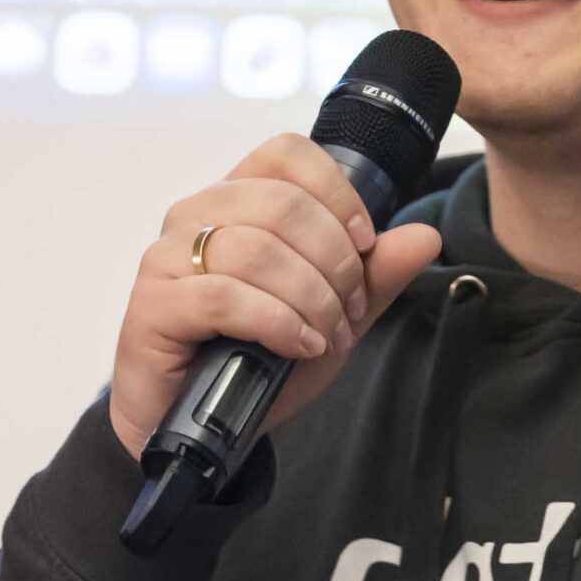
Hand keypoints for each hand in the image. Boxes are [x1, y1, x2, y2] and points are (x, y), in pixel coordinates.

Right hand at [109, 129, 443, 461]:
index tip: (364, 245)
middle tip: (347, 311)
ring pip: (258, 249)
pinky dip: (277, 323)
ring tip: (325, 337)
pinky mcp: (154, 304)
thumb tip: (426, 235)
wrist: (197, 426)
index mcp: (236, 201)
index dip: (337, 194)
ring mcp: (168, 258)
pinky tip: (298, 346)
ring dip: (311, 299)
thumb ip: (374, 278)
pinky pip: (226, 297)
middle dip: (336, 262)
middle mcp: (195, 216)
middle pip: (283, 204)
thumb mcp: (330, 318)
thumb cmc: (253, 363)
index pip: (287, 154)